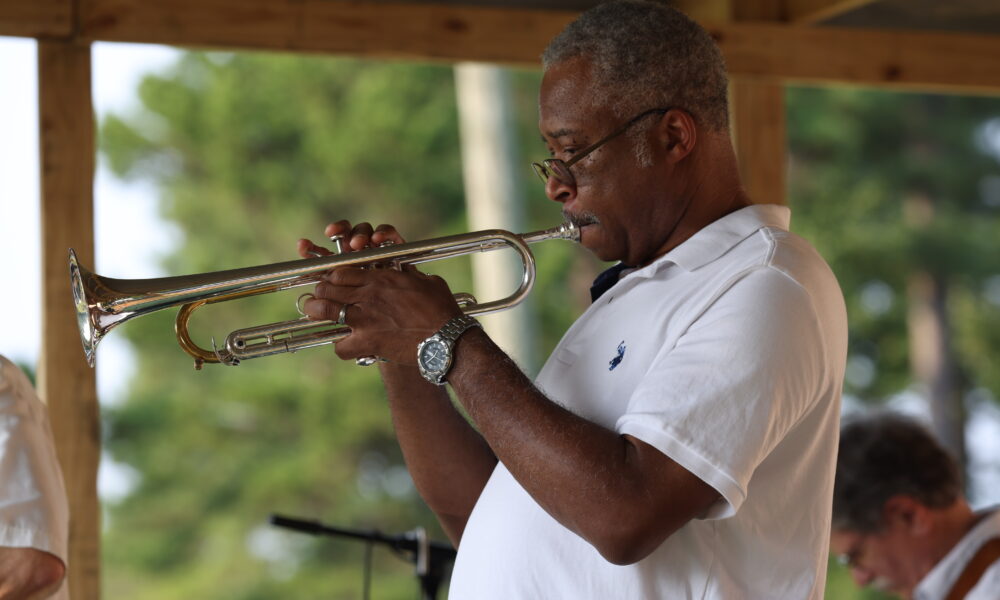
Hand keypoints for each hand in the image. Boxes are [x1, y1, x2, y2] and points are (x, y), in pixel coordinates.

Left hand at [298, 221, 462, 364]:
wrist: (448, 339)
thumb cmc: (442, 310)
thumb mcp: (426, 282)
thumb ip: (409, 276)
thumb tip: (406, 272)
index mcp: (382, 278)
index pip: (341, 270)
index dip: (332, 276)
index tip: (331, 281)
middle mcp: (368, 295)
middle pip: (327, 287)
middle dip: (319, 292)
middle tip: (319, 297)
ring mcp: (365, 319)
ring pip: (323, 311)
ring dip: (316, 312)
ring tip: (314, 314)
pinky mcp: (367, 342)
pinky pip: (340, 346)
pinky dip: (341, 347)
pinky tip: (347, 345)